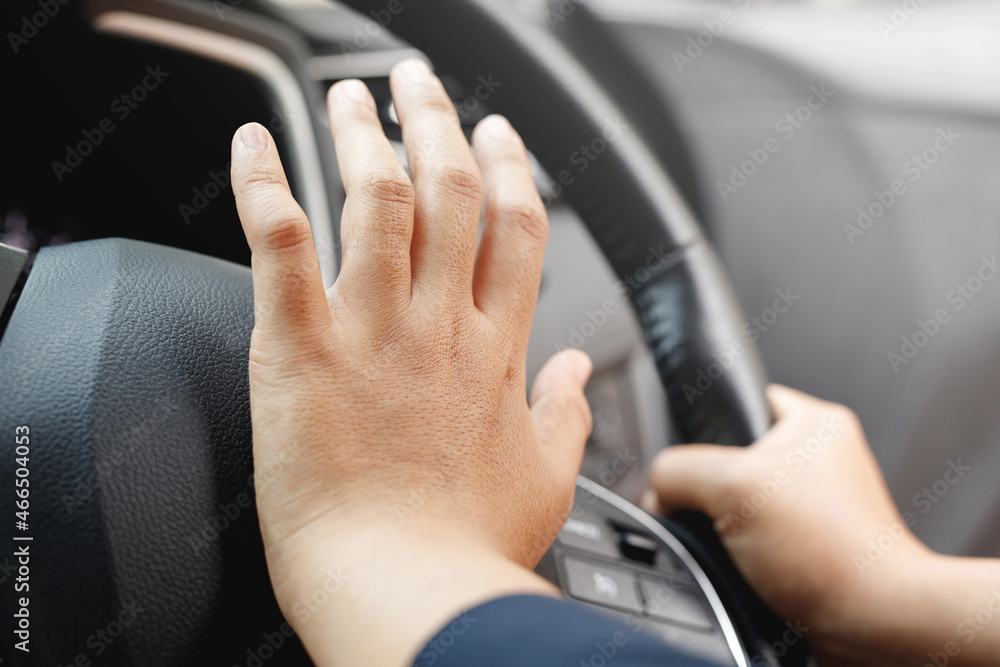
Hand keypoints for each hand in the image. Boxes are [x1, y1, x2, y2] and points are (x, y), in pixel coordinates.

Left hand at [229, 59, 592, 666]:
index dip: (509, 168)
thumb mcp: (547, 481)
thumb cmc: (466, 549)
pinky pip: (280, 244)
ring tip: (353, 95)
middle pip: (448, 190)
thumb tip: (582, 373)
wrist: (398, 592)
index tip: (496, 133)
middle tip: (419, 84)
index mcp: (498, 350)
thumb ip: (569, 414)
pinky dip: (261, 184)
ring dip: (362, 134)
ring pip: (375, 198)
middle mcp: (441, 324)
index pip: (515, 229)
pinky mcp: (302, 351)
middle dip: (435, 122)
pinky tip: (252, 144)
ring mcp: (374, 331)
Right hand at [647, 385, 999, 665]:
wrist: (871, 626)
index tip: (693, 450)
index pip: (745, 398)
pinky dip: (742, 557)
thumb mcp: (732, 487)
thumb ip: (679, 471)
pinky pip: (755, 543)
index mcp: (817, 423)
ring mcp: (820, 509)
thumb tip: (656, 488)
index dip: (710, 424)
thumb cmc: (838, 555)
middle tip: (715, 506)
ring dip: (726, 527)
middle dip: (712, 486)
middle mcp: (823, 461)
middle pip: (734, 458)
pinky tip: (746, 569)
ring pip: (742, 505)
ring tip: (735, 544)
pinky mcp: (813, 550)